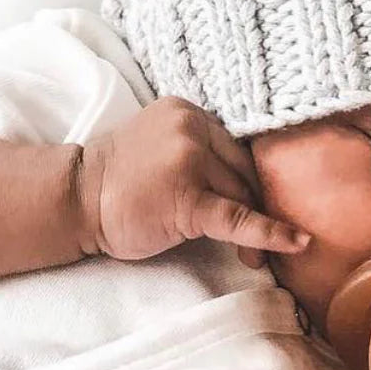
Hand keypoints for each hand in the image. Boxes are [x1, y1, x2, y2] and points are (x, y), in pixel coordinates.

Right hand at [76, 97, 308, 265]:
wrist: (75, 198)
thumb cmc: (119, 181)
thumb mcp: (163, 147)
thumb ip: (202, 152)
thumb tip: (256, 187)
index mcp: (189, 112)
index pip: (237, 149)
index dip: (251, 184)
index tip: (258, 208)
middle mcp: (192, 127)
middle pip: (245, 171)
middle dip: (257, 207)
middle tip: (257, 244)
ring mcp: (190, 159)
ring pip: (242, 196)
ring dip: (254, 231)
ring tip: (252, 257)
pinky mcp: (188, 197)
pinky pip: (237, 218)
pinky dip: (269, 233)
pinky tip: (295, 244)